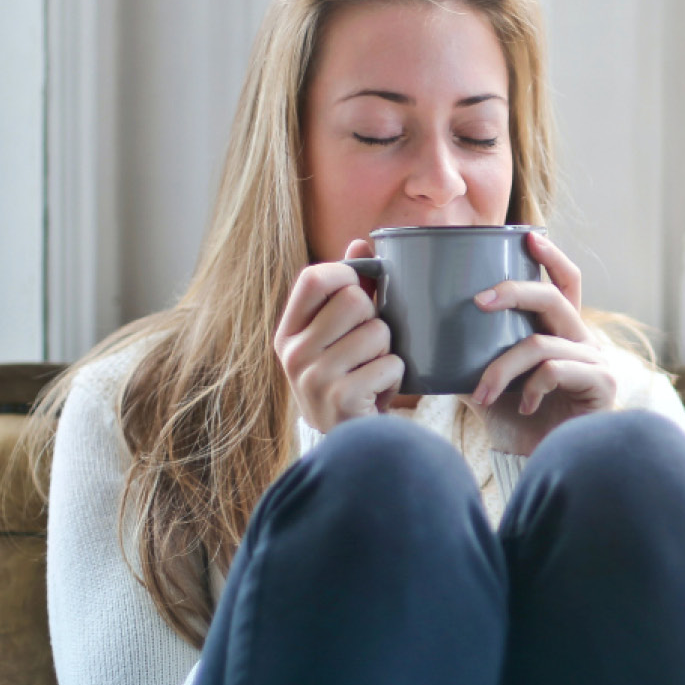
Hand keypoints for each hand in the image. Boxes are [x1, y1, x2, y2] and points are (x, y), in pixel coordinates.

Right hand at [273, 237, 403, 432]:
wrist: (347, 443)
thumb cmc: (346, 379)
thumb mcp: (336, 337)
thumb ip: (347, 290)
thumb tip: (360, 242)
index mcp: (288, 332)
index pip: (314, 278)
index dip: (346, 274)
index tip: (360, 290)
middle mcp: (294, 353)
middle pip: (355, 300)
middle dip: (376, 319)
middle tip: (370, 345)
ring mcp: (314, 377)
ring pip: (378, 332)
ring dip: (388, 351)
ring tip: (374, 370)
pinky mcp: (341, 398)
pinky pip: (390, 364)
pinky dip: (395, 376)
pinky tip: (379, 391)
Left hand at [468, 231, 616, 454]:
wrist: (543, 466)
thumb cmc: (519, 425)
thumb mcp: (486, 383)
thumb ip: (468, 357)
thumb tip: (421, 336)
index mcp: (562, 333)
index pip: (565, 283)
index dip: (551, 257)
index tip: (527, 237)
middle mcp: (584, 341)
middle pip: (552, 298)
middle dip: (513, 292)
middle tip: (477, 301)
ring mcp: (596, 362)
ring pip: (540, 343)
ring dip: (502, 368)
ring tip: (481, 393)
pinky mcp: (601, 385)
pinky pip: (555, 369)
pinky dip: (530, 387)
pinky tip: (523, 407)